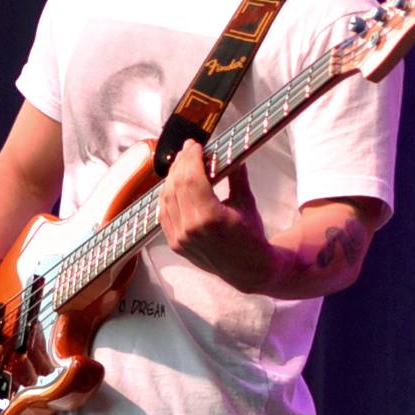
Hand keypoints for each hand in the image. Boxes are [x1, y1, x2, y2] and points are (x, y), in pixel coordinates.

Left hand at [156, 141, 277, 290]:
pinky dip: (166, 195)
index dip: (191, 158)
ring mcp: (180, 239)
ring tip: (182, 163)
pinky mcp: (175, 244)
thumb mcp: (246, 203)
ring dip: (172, 176)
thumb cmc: (251, 236)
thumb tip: (232, 150)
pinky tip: (174, 183)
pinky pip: (164, 213)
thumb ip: (237, 175)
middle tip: (188, 149)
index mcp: (211, 218)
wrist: (247, 269)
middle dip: (181, 163)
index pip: (192, 179)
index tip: (195, 145)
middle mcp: (191, 229)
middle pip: (177, 185)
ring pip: (166, 198)